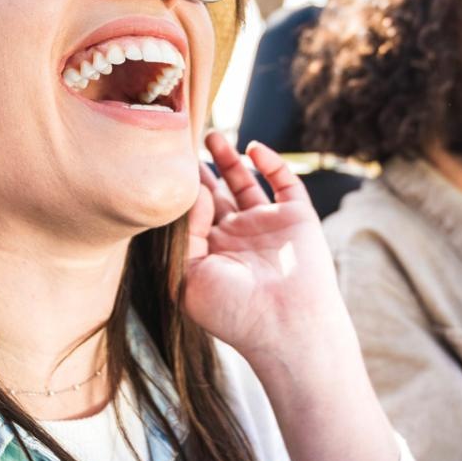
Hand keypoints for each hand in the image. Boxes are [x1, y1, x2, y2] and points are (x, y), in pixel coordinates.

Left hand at [181, 132, 346, 360]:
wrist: (285, 325)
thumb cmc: (233, 311)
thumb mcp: (188, 276)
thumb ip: (184, 233)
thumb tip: (194, 193)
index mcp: (212, 253)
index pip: (193, 213)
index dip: (182, 190)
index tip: (165, 164)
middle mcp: (239, 237)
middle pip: (217, 194)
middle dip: (201, 170)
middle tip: (184, 140)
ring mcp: (268, 225)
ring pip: (247, 183)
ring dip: (231, 159)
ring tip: (211, 135)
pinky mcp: (297, 217)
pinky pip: (285, 183)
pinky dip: (272, 163)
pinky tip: (254, 148)